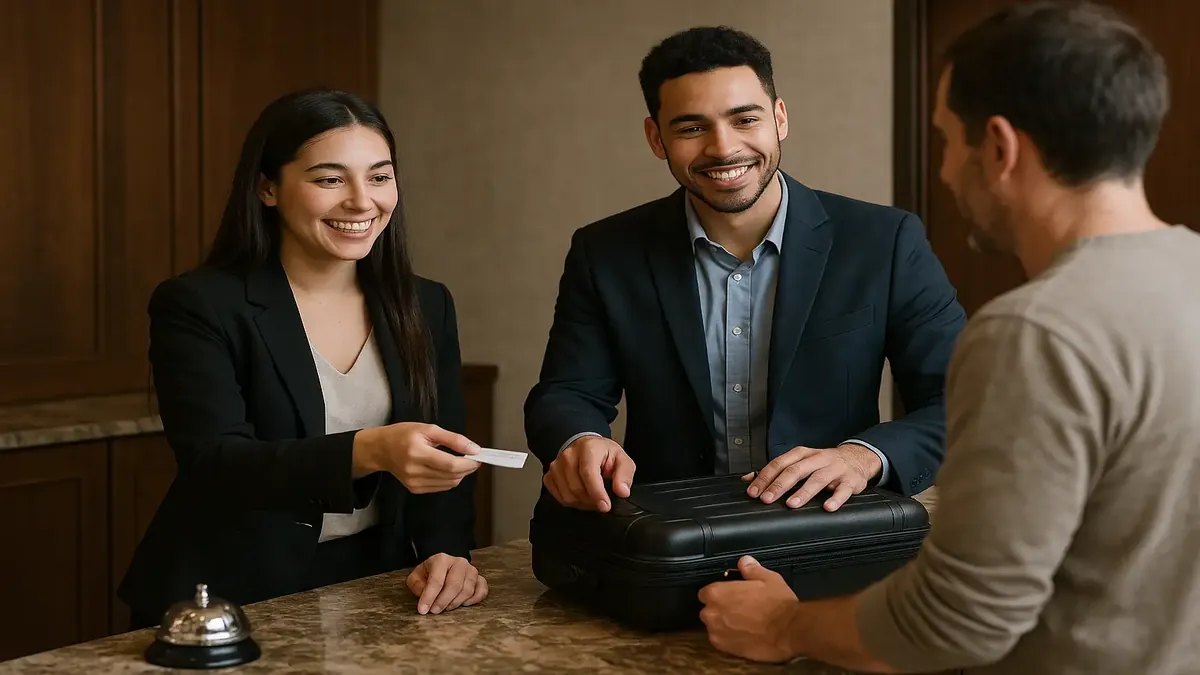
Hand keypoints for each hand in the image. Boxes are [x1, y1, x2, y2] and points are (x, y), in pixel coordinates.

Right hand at [353, 423, 480, 493]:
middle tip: (472, 458)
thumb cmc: (403, 435)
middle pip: (451, 476)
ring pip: (448, 484)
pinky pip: (441, 487)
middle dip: (467, 468)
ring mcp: (414, 482)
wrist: (381, 449)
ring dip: (460, 474)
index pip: (450, 464)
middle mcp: (414, 470)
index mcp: (417, 452)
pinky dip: (450, 479)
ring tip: (459, 461)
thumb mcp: (429, 429)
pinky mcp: (415, 489)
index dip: (469, 463)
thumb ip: (453, 439)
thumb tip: (474, 449)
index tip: (478, 457)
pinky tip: (447, 468)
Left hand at [405, 553, 487, 614]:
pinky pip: (482, 591)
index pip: (436, 580)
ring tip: (445, 608)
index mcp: (442, 559)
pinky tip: (463, 604)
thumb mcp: (416, 577)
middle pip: (455, 585)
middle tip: (434, 611)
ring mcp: (472, 571)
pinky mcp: (480, 579)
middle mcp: (459, 562)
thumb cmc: (429, 574)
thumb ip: (417, 585)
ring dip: (455, 603)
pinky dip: (473, 600)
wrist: (443, 568)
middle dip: (443, 601)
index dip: (429, 597)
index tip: (423, 610)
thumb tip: (425, 597)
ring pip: (467, 590)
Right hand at [543, 435, 635, 511]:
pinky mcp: (549, 476)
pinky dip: (571, 502)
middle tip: (602, 500)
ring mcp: (556, 466)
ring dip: (582, 503)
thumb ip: (625, 475)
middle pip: (576, 488)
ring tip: (592, 497)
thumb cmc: (603, 454)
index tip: (605, 506)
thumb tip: (622, 491)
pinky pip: (558, 497)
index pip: (588, 474)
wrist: (586, 447)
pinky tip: (580, 496)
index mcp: (588, 448)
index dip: (597, 493)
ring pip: (567, 495)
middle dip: (592, 500)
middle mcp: (569, 455)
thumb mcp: (622, 460)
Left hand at [699, 555, 801, 662]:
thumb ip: (751, 569)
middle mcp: (711, 613)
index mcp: (717, 593)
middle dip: (719, 610)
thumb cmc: (778, 602)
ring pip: (714, 627)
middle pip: (708, 611)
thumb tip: (743, 562)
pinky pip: (721, 641)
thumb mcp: (768, 578)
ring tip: (741, 625)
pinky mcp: (725, 649)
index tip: (730, 596)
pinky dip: (728, 639)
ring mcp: (717, 633)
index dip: (719, 594)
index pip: (705, 593)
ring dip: (723, 625)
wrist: (789, 631)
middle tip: (738, 610)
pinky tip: (743, 636)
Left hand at [743, 444, 880, 510]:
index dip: (765, 477)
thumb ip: (776, 470)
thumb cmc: (823, 463)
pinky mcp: (850, 481)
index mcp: (802, 454)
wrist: (857, 458)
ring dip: (803, 492)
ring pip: (818, 479)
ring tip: (791, 504)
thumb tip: (748, 479)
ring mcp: (835, 469)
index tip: (754, 491)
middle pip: (796, 470)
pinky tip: (827, 507)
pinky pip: (843, 490)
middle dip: (779, 485)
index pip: (779, 463)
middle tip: (767, 499)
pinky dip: (835, 498)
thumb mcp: (800, 461)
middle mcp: (817, 459)